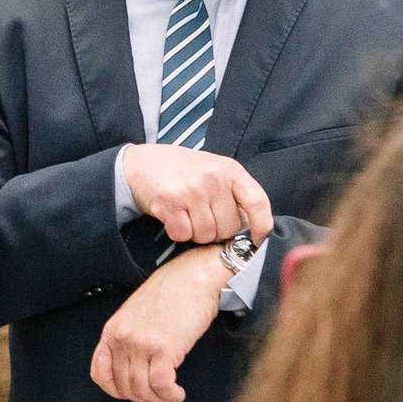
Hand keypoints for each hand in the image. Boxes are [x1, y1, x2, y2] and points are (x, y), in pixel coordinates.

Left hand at [90, 247, 225, 401]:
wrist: (194, 277)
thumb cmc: (171, 293)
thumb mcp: (136, 315)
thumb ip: (129, 339)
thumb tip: (133, 371)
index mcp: (112, 330)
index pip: (99, 373)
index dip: (116, 391)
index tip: (133, 394)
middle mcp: (122, 338)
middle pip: (124, 387)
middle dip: (144, 400)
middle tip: (160, 399)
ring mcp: (141, 343)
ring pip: (142, 390)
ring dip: (159, 401)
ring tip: (171, 397)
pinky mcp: (163, 348)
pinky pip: (161, 385)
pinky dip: (170, 395)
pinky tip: (177, 393)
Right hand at [120, 145, 272, 245]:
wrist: (141, 162)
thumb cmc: (182, 170)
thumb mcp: (214, 170)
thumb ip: (233, 192)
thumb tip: (253, 228)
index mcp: (230, 169)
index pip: (257, 202)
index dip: (261, 226)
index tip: (256, 239)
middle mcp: (212, 178)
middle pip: (229, 227)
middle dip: (217, 231)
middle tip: (203, 218)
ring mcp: (191, 189)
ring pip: (206, 235)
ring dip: (195, 233)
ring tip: (186, 215)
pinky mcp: (170, 202)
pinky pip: (183, 234)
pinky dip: (178, 233)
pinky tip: (173, 218)